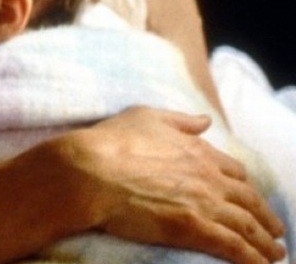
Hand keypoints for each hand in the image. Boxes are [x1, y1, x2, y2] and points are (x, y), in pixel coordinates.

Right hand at [62, 106, 285, 263]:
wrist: (90, 170)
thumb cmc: (110, 141)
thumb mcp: (146, 117)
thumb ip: (180, 120)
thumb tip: (205, 120)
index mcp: (198, 151)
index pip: (234, 171)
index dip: (244, 186)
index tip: (249, 197)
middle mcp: (208, 176)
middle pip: (249, 200)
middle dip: (265, 217)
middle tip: (276, 231)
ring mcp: (204, 203)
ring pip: (248, 226)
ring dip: (265, 242)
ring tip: (275, 254)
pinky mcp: (194, 228)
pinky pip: (234, 247)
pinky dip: (252, 258)